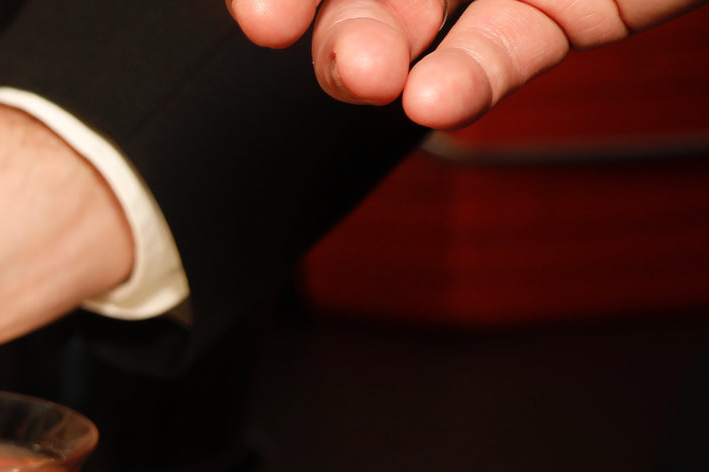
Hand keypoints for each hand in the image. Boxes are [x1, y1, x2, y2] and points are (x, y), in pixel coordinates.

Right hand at [229, 0, 706, 128]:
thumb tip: (442, 33)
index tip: (257, 14)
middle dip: (331, 10)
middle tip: (315, 43)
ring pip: (415, 17)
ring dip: (373, 53)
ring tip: (367, 79)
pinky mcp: (575, 10)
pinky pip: (504, 48)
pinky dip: (463, 80)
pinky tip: (431, 99)